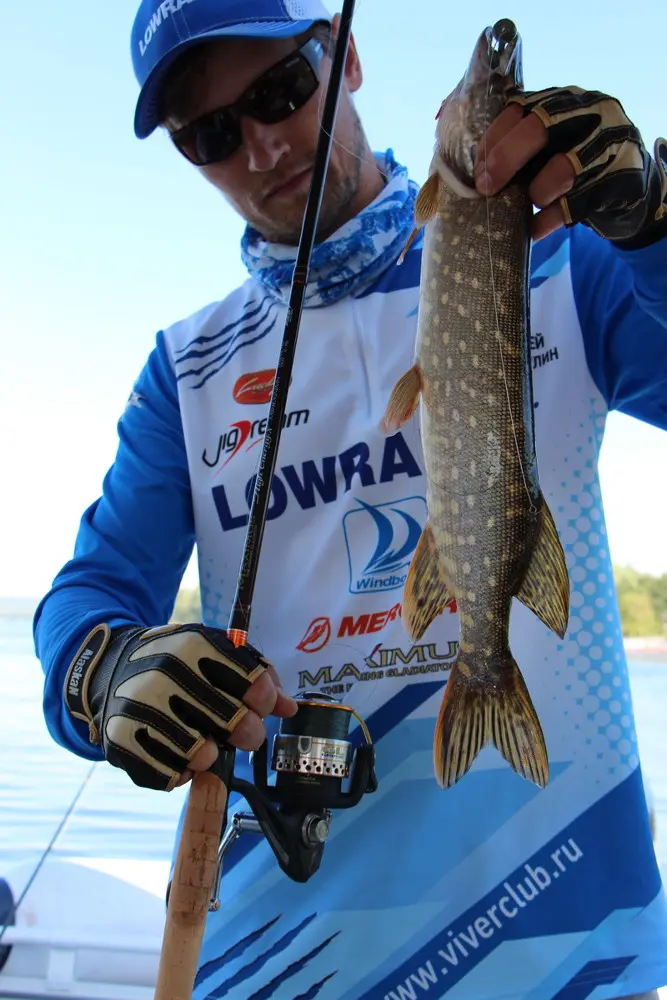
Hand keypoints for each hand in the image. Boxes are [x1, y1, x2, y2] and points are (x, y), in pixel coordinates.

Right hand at [64, 622, 297, 790]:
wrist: (109, 668)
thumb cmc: (177, 663)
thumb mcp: (214, 652)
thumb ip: (256, 674)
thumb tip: (289, 708)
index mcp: (195, 645)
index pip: (253, 683)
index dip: (265, 701)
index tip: (259, 706)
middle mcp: (166, 672)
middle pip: (234, 723)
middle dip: (248, 733)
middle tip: (244, 734)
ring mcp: (141, 708)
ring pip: (202, 755)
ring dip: (211, 755)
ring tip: (206, 744)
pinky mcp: (121, 741)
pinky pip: (169, 776)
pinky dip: (181, 773)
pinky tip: (177, 755)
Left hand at [474, 86, 666, 247]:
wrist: (628, 188)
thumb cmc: (575, 165)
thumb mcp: (548, 146)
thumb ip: (517, 146)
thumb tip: (470, 161)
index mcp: (563, 100)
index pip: (520, 109)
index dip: (493, 140)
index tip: (477, 169)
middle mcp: (588, 113)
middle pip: (539, 128)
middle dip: (505, 159)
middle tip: (486, 188)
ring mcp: (608, 145)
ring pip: (561, 169)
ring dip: (536, 193)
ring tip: (531, 203)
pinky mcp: (619, 179)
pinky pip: (574, 205)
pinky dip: (548, 221)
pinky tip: (534, 230)